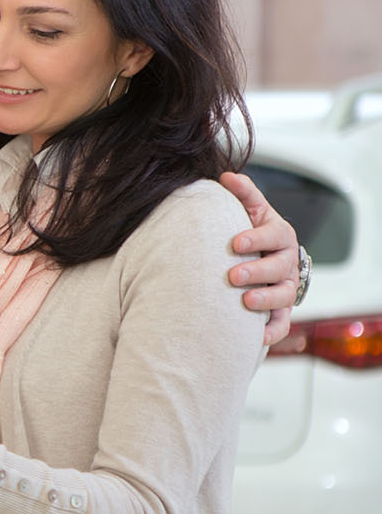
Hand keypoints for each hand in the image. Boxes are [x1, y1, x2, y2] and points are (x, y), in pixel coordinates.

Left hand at [219, 170, 298, 343]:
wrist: (262, 257)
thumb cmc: (252, 231)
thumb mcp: (249, 209)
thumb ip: (242, 193)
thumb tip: (226, 176)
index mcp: (279, 236)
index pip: (274, 235)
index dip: (257, 238)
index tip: (235, 243)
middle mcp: (287, 262)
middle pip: (279, 267)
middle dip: (257, 271)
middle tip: (233, 276)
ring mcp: (286, 286)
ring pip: (284, 296)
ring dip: (266, 299)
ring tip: (245, 301)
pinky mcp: (281, 310)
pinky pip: (281, 324)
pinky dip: (271, 332)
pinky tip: (256, 337)